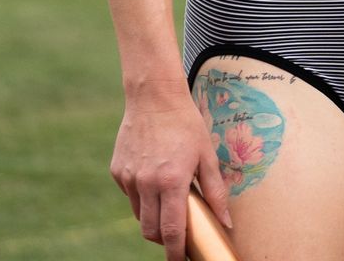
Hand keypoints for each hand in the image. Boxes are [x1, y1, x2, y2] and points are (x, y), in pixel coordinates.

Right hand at [110, 92, 230, 260]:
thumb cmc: (186, 125)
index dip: (175, 251)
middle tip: (178, 236)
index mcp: (172, 181)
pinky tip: (155, 180)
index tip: (181, 260)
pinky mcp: (117, 172)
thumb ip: (216, 191)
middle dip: (163, 239)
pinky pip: (130, 196)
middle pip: (150, 230)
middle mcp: (146, 183)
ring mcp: (128, 178)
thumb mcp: (207, 155)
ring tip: (170, 203)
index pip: (170, 230)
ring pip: (139, 215)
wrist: (154, 99)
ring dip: (153, 218)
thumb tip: (225, 221)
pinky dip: (142, 198)